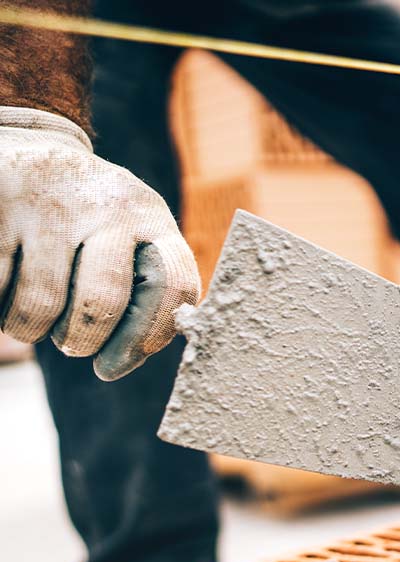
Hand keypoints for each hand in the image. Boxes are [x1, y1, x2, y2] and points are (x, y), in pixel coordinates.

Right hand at [0, 107, 198, 379]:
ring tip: (31, 312)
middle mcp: (106, 205)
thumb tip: (122, 361)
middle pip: (101, 305)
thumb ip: (143, 289)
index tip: (114, 365)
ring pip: (40, 307)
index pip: (173, 286)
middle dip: (82, 341)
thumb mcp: (129, 237)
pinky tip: (6, 288)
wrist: (31, 149)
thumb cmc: (87, 219)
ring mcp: (49, 204)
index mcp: (151, 217)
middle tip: (71, 343)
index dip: (147, 338)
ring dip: (30, 328)